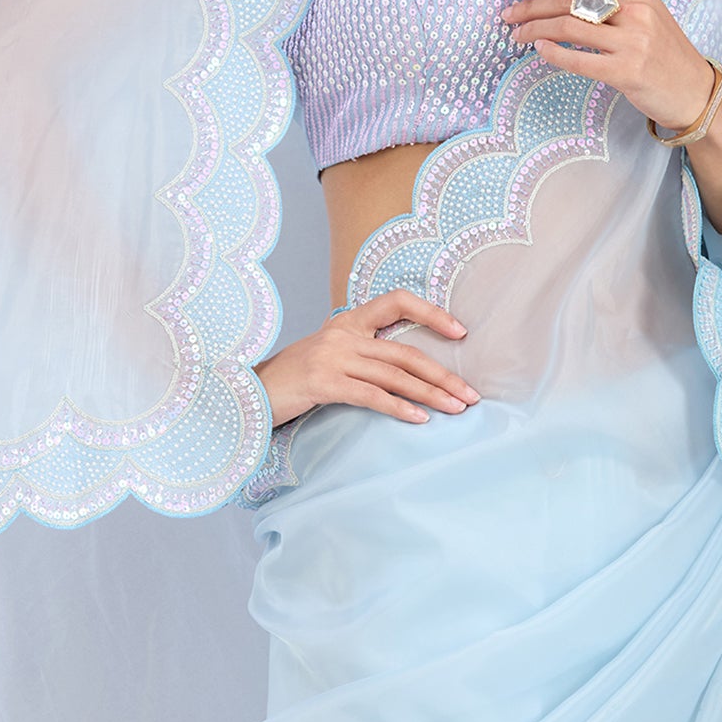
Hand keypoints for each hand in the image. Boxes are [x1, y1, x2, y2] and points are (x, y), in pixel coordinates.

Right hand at [253, 289, 480, 427]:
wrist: (249, 392)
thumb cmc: (295, 379)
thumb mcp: (330, 355)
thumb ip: (364, 354)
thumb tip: (411, 371)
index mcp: (347, 322)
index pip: (396, 301)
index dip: (431, 312)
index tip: (460, 331)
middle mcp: (343, 334)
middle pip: (405, 351)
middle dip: (443, 374)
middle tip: (472, 394)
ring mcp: (332, 357)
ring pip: (394, 375)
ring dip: (431, 394)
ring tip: (457, 408)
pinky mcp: (323, 383)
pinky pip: (371, 396)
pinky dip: (399, 408)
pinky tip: (420, 419)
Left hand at [503, 0, 715, 131]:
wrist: (694, 90)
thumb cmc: (660, 49)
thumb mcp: (633, 12)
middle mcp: (636, 9)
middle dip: (529, 5)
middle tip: (508, 15)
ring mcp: (634, 40)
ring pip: (567, 26)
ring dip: (533, 29)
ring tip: (517, 34)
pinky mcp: (628, 71)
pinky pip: (578, 59)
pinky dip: (552, 52)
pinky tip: (539, 49)